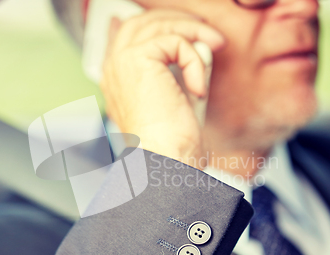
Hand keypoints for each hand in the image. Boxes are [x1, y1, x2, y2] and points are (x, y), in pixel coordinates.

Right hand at [100, 10, 224, 169]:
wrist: (165, 159)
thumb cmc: (171, 142)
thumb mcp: (177, 98)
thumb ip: (181, 70)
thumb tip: (200, 46)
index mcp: (117, 80)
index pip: (131, 37)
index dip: (159, 27)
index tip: (189, 31)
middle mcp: (114, 68)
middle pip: (141, 22)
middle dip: (176, 21)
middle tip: (205, 33)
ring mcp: (121, 62)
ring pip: (158, 25)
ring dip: (192, 31)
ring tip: (215, 44)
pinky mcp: (137, 59)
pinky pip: (174, 42)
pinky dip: (194, 60)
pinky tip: (198, 86)